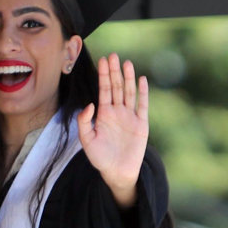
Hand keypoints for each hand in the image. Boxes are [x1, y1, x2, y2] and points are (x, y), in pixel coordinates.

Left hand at [77, 53, 148, 207]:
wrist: (116, 172)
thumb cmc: (99, 157)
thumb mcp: (86, 139)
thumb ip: (85, 121)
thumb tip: (90, 104)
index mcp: (104, 114)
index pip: (104, 90)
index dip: (104, 75)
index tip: (102, 60)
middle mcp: (117, 112)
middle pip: (116, 87)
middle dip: (114, 72)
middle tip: (113, 55)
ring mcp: (130, 117)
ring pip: (129, 93)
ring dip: (128, 78)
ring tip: (126, 63)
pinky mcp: (141, 125)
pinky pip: (142, 106)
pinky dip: (142, 93)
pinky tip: (141, 80)